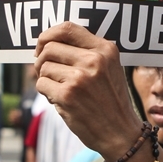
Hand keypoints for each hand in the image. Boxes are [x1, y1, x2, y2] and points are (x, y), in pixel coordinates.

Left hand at [34, 22, 142, 157]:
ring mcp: (80, 77)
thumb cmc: (110, 101)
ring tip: (61, 90)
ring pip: (43, 67)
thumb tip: (47, 44)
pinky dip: (46, 93)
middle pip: (49, 47)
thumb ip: (86, 53)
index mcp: (105, 49)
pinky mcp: (68, 95)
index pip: (67, 28)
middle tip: (48, 73)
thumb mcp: (108, 69)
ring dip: (45, 79)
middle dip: (42, 60)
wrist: (121, 133)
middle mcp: (94, 59)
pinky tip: (61, 101)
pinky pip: (41, 84)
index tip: (42, 45)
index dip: (48, 34)